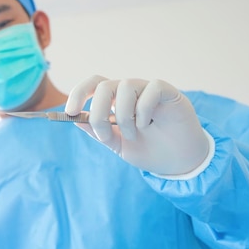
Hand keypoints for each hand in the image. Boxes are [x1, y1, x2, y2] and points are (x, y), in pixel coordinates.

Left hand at [65, 76, 209, 176]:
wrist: (177, 163)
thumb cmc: (149, 151)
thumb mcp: (117, 145)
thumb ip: (98, 132)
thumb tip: (75, 119)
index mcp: (116, 101)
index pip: (94, 84)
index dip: (79, 93)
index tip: (70, 111)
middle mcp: (131, 92)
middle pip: (105, 85)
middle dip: (98, 111)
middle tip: (104, 134)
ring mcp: (149, 91)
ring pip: (125, 86)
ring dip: (123, 116)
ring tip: (132, 134)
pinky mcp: (169, 93)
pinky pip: (151, 89)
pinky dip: (143, 109)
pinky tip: (147, 125)